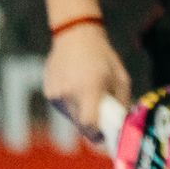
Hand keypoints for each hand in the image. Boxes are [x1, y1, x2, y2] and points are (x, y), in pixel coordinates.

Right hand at [42, 21, 131, 145]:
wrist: (75, 35)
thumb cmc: (103, 57)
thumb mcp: (121, 78)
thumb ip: (120, 103)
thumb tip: (120, 125)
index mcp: (89, 88)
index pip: (89, 124)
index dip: (97, 133)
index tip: (104, 133)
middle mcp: (69, 93)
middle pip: (80, 123)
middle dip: (91, 121)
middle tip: (100, 109)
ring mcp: (56, 94)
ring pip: (71, 116)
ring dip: (81, 110)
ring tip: (86, 90)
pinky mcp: (48, 92)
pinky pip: (62, 106)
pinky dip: (71, 102)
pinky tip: (75, 84)